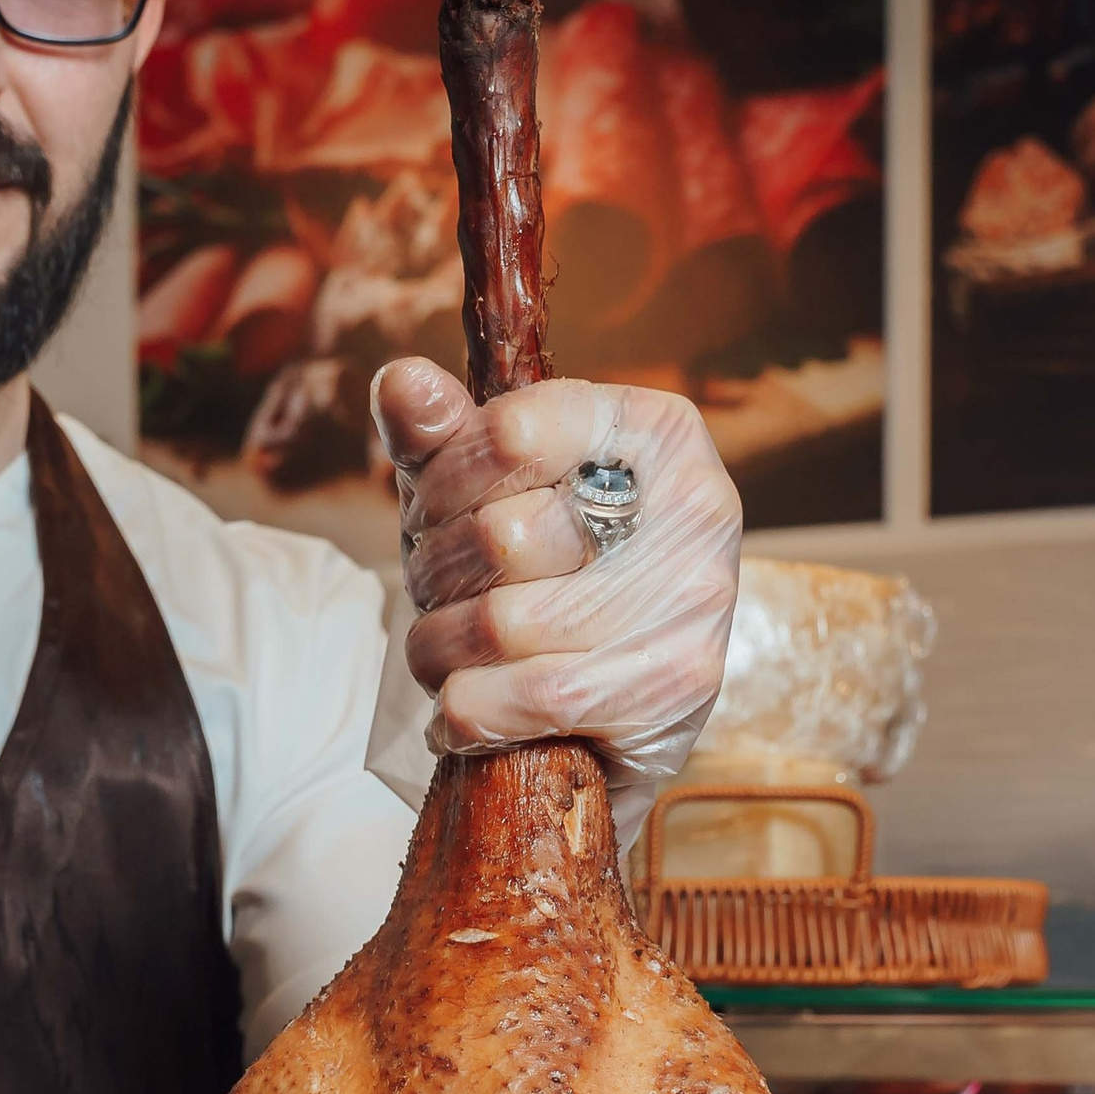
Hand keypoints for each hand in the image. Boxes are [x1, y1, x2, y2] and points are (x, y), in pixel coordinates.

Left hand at [372, 362, 740, 822]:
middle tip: (441, 594)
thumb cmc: (551, 573)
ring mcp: (692, 601)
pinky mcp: (673, 689)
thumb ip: (443, 436)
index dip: (440, 484)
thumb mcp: (490, 490)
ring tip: (449, 652)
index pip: (509, 433)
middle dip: (436, 576)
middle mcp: (694, 505)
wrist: (629, 701)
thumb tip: (399, 383)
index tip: (432, 515)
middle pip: (499, 536)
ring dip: (440, 648)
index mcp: (654, 430)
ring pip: (501, 625)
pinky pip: (523, 699)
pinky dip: (467, 710)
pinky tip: (469, 704)